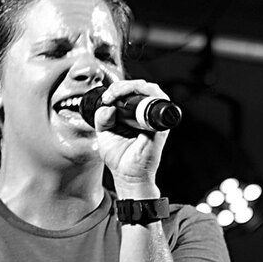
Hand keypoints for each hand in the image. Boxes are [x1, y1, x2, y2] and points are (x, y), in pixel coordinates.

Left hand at [90, 79, 171, 195]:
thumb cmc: (120, 157)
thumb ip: (102, 118)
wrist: (128, 176)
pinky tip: (125, 102)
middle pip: (143, 87)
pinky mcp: (160, 127)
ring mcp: (155, 120)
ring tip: (115, 95)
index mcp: (135, 115)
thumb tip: (108, 106)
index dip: (118, 89)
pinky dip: (143, 96)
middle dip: (123, 85)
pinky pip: (158, 103)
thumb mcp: (104, 133)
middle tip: (110, 95)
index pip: (133, 92)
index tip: (106, 98)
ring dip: (132, 87)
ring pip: (151, 90)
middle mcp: (147, 116)